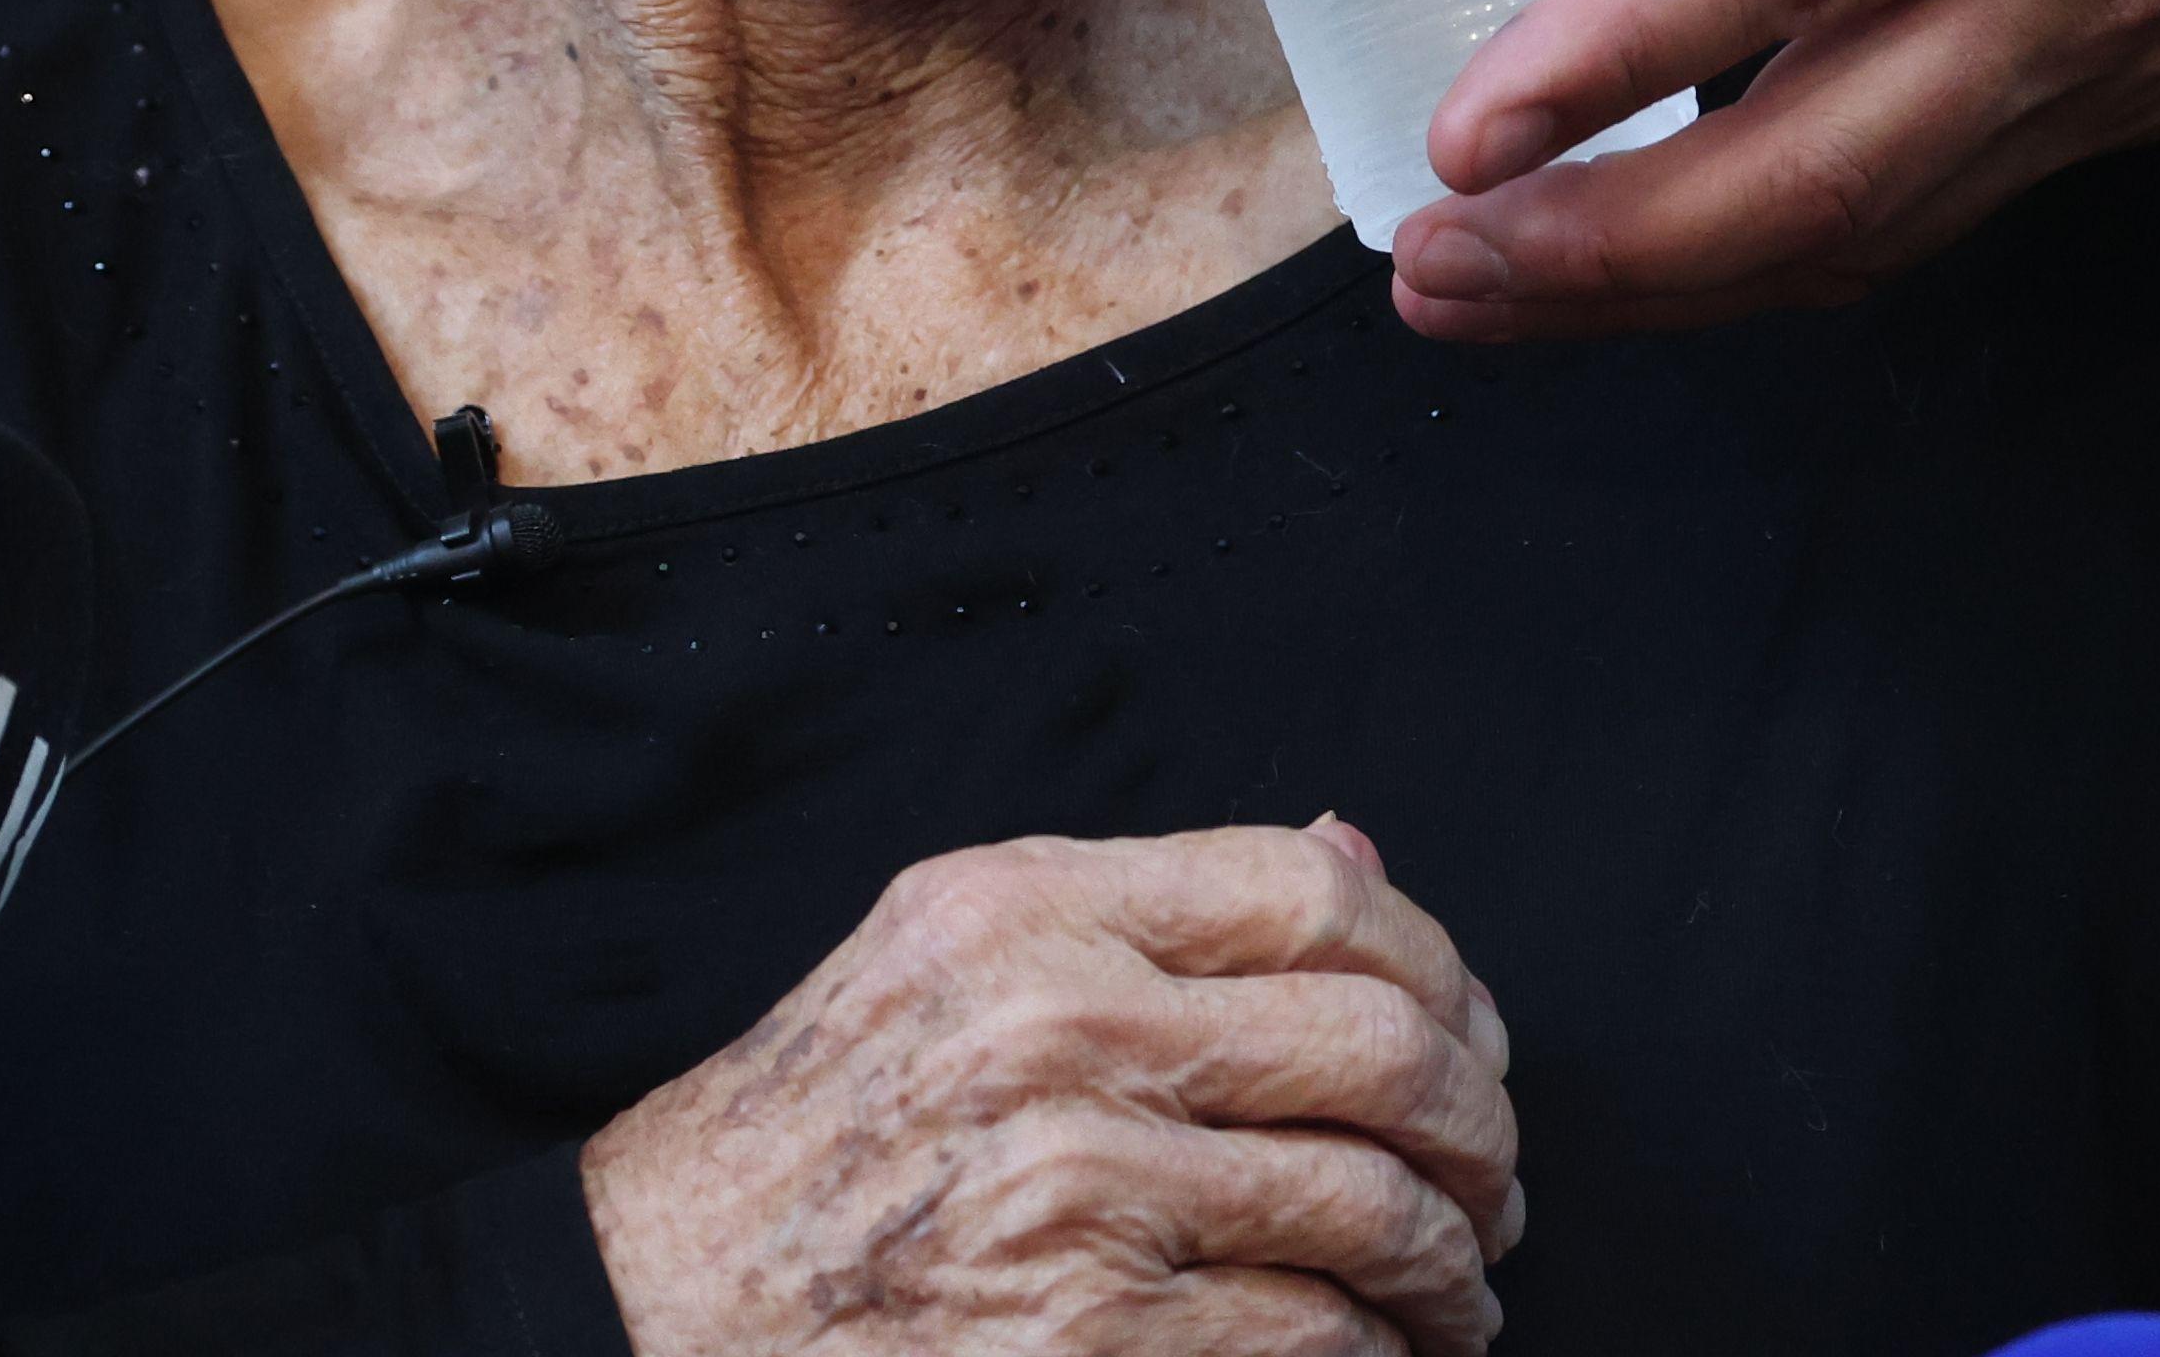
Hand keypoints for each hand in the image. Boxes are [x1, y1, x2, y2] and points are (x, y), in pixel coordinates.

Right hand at [581, 817, 1526, 1353]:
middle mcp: (1059, 1028)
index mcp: (1029, 905)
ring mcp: (1077, 1189)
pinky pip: (1310, 1334)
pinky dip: (1379, 1351)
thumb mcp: (947, 951)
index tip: (1467, 1026)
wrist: (664, 1297)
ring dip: (1455, 1258)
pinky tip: (1382, 1351)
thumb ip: (1146, 906)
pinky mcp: (1088, 1337)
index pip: (1318, 891)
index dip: (1437, 964)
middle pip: (1381, 1048)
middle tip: (1495, 1172)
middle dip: (1482, 1124)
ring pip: (1372, 1204)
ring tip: (1461, 1281)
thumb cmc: (815, 1133)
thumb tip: (1354, 852)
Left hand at [1389, 0, 2159, 338]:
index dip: (1608, 58)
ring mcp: (2137, 42)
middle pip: (1824, 178)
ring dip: (1688, 280)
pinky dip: (1812, 241)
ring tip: (1509, 286)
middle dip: (1609, 258)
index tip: (1461, 132)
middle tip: (1431, 266)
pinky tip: (1692, 231)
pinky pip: (1960, 194)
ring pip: (1886, 223)